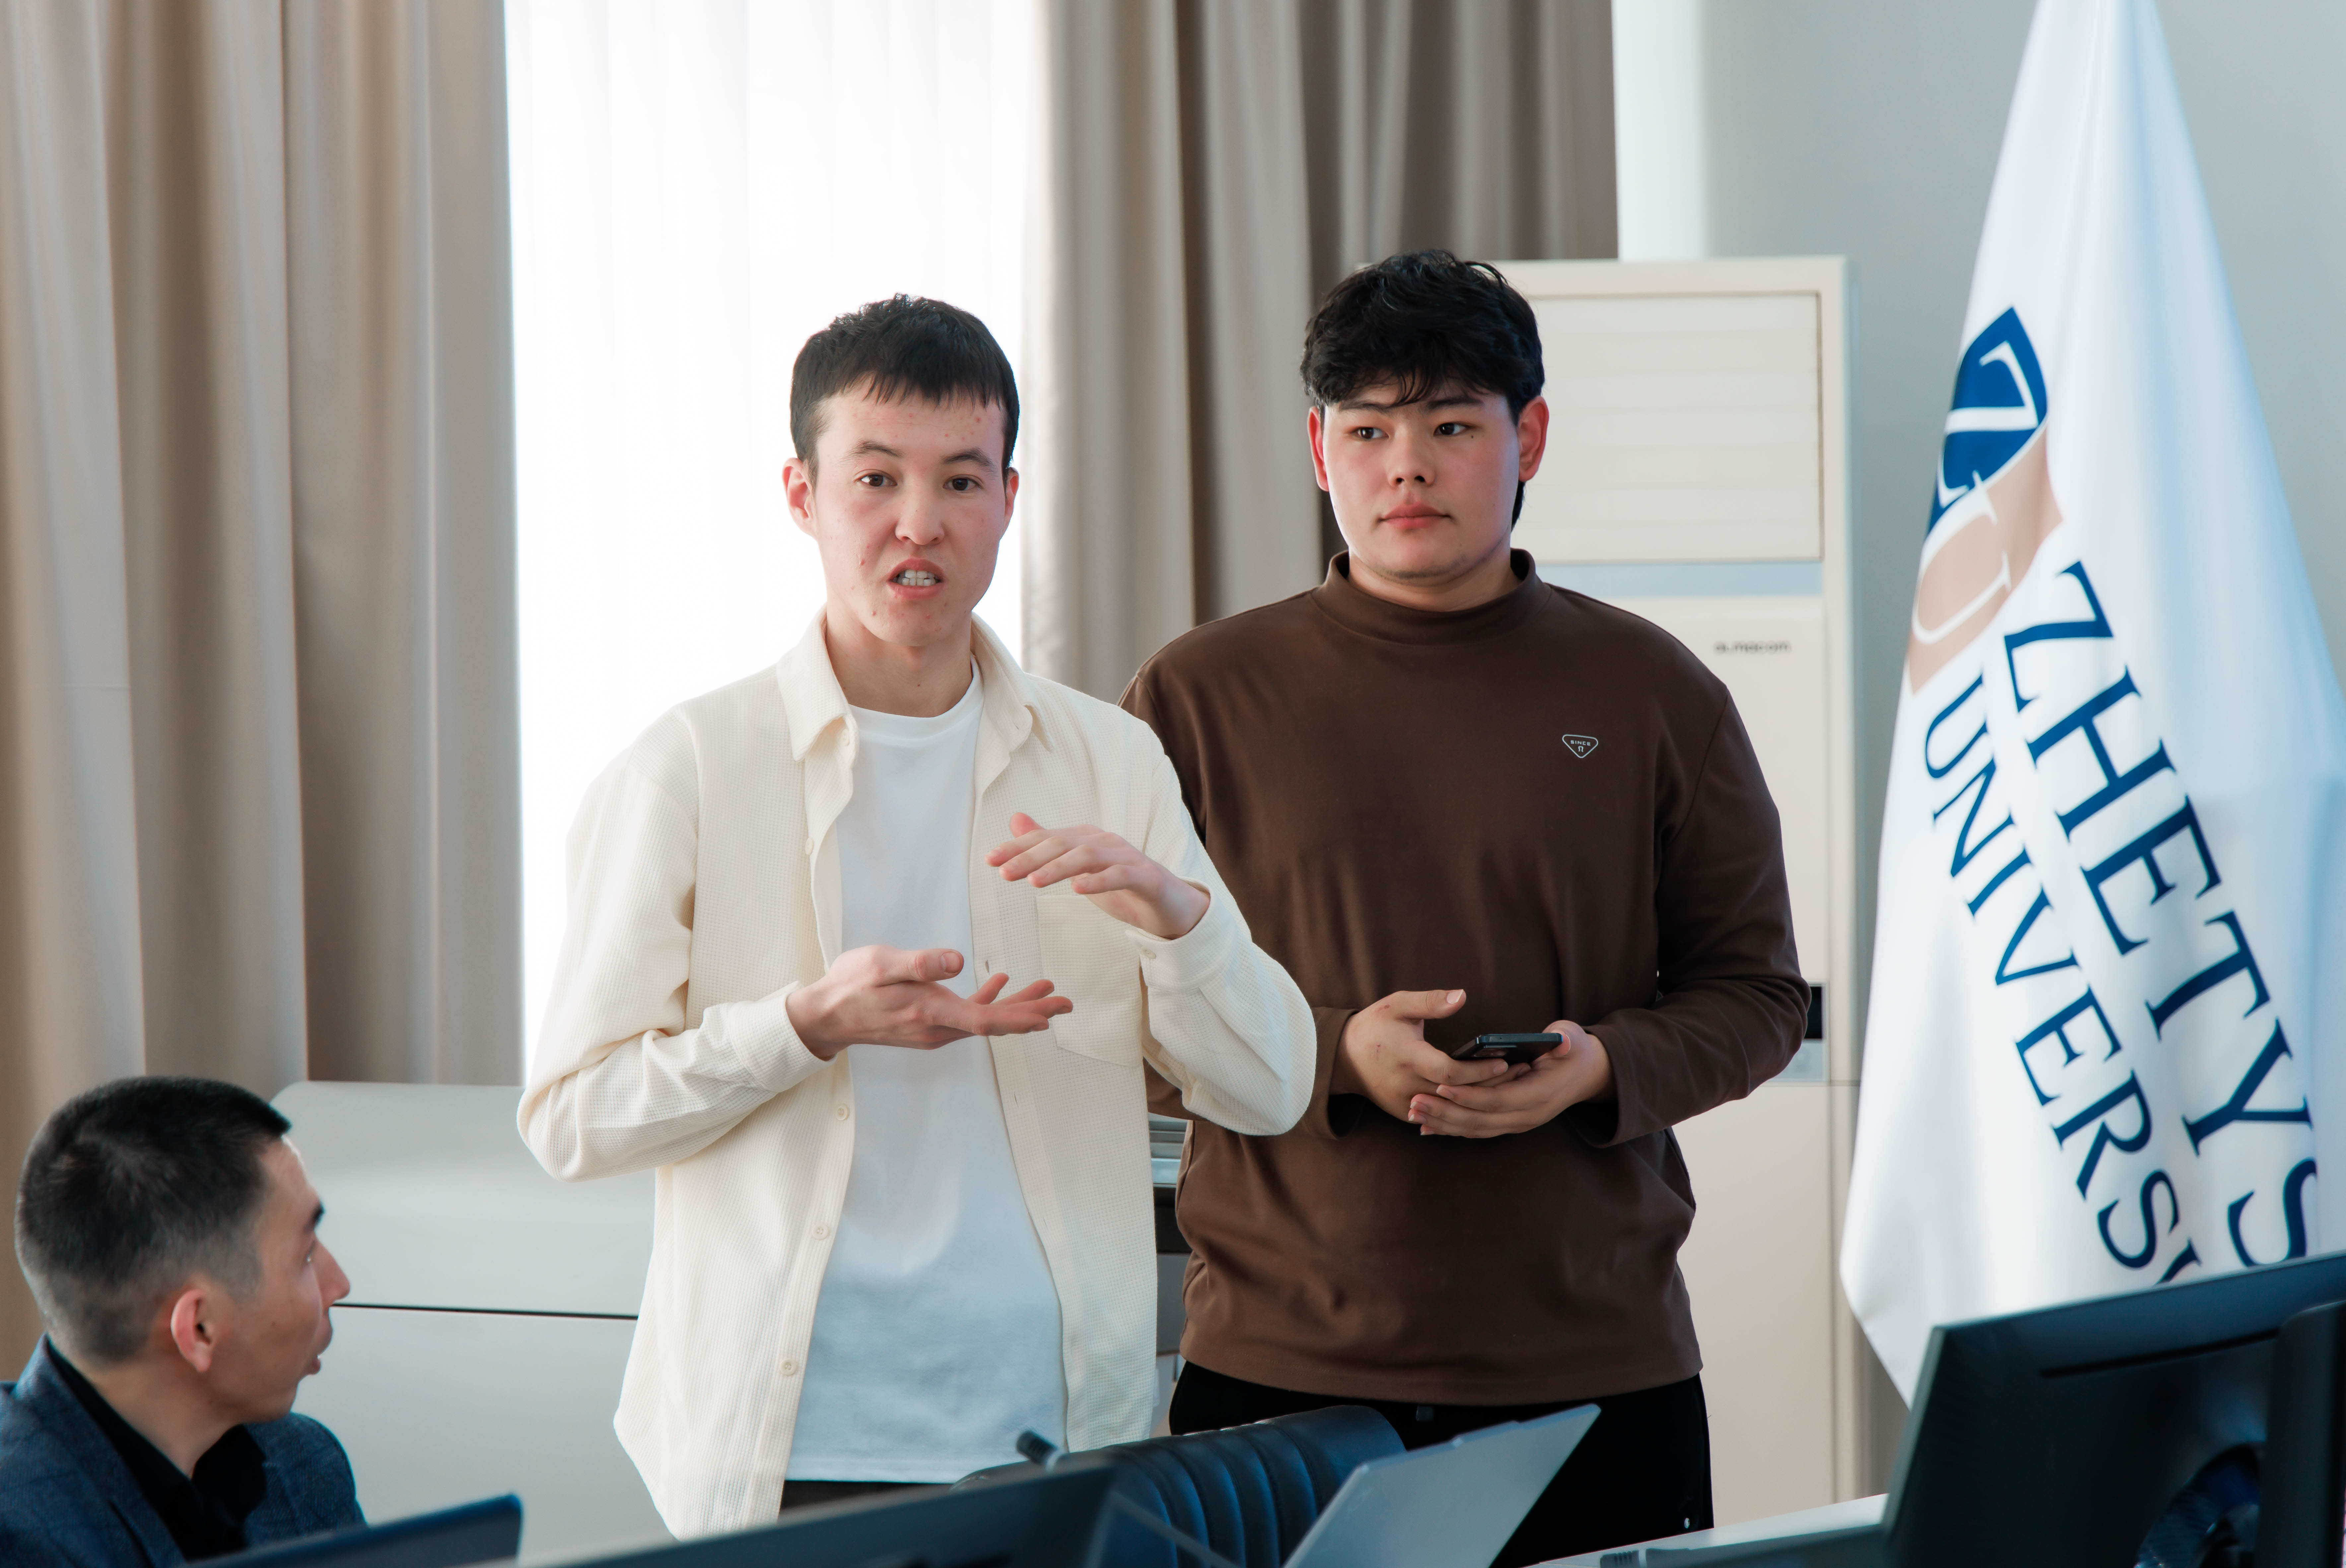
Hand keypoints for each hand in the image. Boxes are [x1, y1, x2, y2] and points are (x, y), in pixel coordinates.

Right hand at [784, 945, 1070, 1060]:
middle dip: (1032, 1012)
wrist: (826, 1014)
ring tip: (1047, 990)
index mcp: (930, 1012)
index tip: (1051, 1013)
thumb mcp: (882, 965)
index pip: (985, 1020)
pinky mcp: (928, 1021)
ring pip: (984, 1019)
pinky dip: (988, 1000)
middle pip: (994, 1023)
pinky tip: (1000, 982)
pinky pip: (966, 1014)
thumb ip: (920, 964)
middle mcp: (938, 1028)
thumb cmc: (851, 985)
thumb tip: (958, 961)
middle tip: (1066, 1002)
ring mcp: (934, 1028)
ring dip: (1017, 1006)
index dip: (1021, 1017)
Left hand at [986, 812, 1209, 939]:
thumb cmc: (1121, 885)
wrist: (1169, 904)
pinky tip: (1078, 889)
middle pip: (1063, 844)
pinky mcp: (1146, 878)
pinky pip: (1120, 875)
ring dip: (1058, 867)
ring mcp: (1127, 857)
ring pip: (1088, 857)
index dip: (1017, 848)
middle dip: (1030, 857)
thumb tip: (1016, 821)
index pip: (1046, 839)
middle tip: (1003, 874)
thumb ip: (1050, 846)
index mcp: (1087, 839)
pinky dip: (1099, 881)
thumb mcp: (1079, 867)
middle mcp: (1105, 842)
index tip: (989, 860)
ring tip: (1033, 882)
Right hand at [1329, 989, 1512, 1123]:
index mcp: (1408, 1057)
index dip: (1478, 1070)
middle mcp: (1407, 1085)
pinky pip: (1439, 1116)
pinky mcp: (1404, 1113)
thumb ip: (1430, 1001)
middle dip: (1490, 1086)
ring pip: (1451, 1108)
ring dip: (1480, 1099)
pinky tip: (1486, 1099)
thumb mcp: (1398, 1004)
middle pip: (1457, 1094)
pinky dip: (1462, 1109)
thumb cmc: (1375, 1025)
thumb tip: (1462, 996)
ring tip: (1509, 1086)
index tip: (1503, 1061)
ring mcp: (1405, 1103)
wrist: (1344, 1057)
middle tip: (1519, 1074)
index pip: (1449, 1073)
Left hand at [1411, 1019, 1612, 1137]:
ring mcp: (1519, 1123)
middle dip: (1445, 1113)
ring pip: (1475, 1129)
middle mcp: (1528, 1116)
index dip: (1468, 1096)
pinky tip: (1428, 1126)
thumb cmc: (1574, 1051)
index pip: (1497, 1100)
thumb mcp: (1571, 1040)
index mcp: (1539, 1095)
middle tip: (1414, 1103)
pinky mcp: (1510, 1124)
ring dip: (1443, 1123)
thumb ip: (1563, 1040)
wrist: (1587, 1074)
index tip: (1441, 1086)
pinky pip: (1477, 1130)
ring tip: (1414, 1114)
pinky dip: (1452, 1128)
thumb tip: (1559, 1041)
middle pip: (1480, 1120)